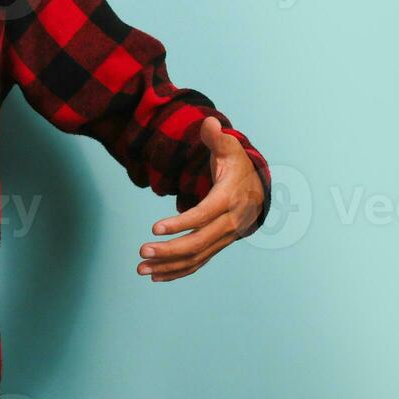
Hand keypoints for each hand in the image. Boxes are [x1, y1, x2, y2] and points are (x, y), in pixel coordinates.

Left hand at [136, 116, 262, 281]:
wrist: (257, 189)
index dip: (181, 223)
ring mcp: (224, 238)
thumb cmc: (236, 165)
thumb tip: (209, 122)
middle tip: (142, 251)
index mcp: (229, 200)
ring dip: (168, 265)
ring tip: (141, 268)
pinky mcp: (217, 246)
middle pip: (198, 242)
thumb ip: (217, 137)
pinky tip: (156, 276)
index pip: (204, 215)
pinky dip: (178, 272)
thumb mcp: (229, 148)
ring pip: (196, 257)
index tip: (155, 228)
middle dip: (170, 250)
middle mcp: (229, 223)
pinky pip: (198, 263)